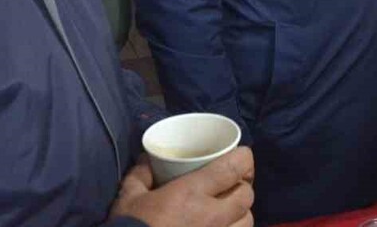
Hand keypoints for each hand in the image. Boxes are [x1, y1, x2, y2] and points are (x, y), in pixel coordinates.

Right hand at [110, 148, 254, 226]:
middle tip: (230, 184)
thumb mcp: (129, 197)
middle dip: (243, 186)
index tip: (240, 155)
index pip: (233, 169)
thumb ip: (141, 174)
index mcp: (191, 193)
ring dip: (241, 213)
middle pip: (247, 195)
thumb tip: (148, 159)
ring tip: (228, 212)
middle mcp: (212, 216)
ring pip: (248, 221)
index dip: (244, 158)